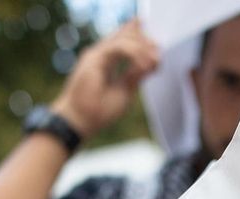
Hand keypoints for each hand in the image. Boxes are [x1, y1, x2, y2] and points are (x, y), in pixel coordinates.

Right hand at [51, 20, 159, 139]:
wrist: (81, 121)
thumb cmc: (99, 111)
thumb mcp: (125, 90)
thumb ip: (136, 74)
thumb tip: (152, 61)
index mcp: (106, 61)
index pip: (124, 42)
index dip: (141, 39)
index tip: (158, 52)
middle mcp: (100, 54)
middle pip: (124, 35)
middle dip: (145, 41)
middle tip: (158, 53)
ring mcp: (96, 54)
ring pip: (124, 39)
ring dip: (142, 48)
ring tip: (155, 60)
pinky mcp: (94, 58)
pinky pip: (119, 47)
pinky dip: (134, 54)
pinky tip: (143, 65)